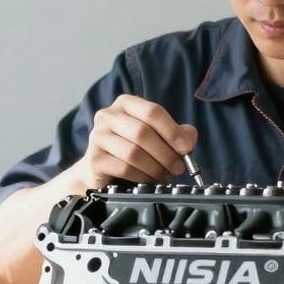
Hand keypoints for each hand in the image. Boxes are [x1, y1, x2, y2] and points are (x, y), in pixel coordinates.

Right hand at [75, 95, 196, 188]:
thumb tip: (189, 137)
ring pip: (133, 152)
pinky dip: (142, 176)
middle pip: (142, 132)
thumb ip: (177, 133)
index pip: (152, 112)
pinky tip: (148, 180)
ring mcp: (98, 136)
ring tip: (165, 175)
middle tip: (178, 167)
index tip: (186, 148)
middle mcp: (108, 116)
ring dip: (155, 167)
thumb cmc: (133, 149)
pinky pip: (124, 168)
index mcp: (126, 104)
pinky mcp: (94, 159)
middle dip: (165, 153)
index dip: (172, 130)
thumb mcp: (158, 137)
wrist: (101, 169)